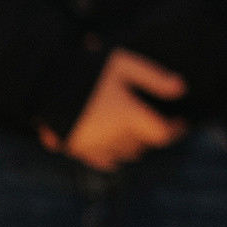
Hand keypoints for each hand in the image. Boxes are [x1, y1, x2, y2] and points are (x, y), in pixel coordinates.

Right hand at [43, 50, 185, 170]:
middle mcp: (112, 136)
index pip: (161, 134)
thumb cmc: (89, 69)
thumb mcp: (124, 65)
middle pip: (144, 145)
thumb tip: (182, 89)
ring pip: (125, 155)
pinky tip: (115, 142)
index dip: (176, 130)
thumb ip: (155, 78)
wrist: (44, 82)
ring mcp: (93, 145)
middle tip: (157, 121)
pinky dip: (115, 155)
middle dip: (153, 135)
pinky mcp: (76, 149)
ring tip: (137, 129)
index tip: (181, 122)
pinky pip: (104, 161)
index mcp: (127, 116)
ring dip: (135, 145)